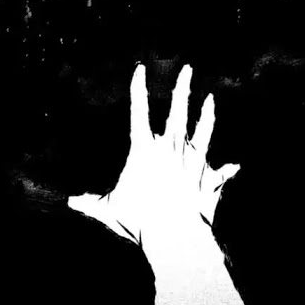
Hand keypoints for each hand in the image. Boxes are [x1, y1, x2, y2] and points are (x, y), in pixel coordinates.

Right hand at [68, 64, 239, 254]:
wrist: (173, 236)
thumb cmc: (139, 220)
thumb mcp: (109, 210)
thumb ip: (90, 203)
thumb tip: (69, 203)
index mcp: (144, 150)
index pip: (138, 111)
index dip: (137, 88)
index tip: (140, 68)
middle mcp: (170, 149)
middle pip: (177, 111)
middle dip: (182, 88)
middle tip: (188, 68)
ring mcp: (192, 161)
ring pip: (202, 131)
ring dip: (206, 114)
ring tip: (211, 99)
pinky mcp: (207, 178)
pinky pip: (218, 171)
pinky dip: (226, 170)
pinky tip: (235, 166)